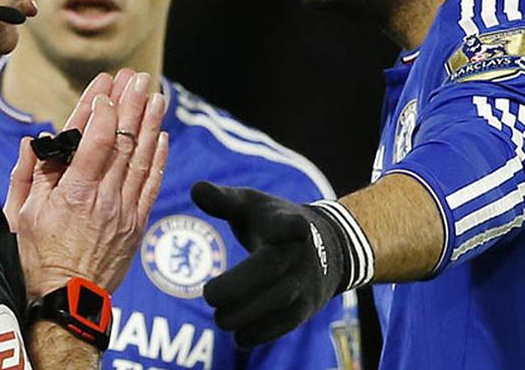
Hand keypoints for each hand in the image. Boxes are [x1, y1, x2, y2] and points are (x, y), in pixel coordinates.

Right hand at [7, 69, 168, 298]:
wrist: (67, 302)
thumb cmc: (37, 259)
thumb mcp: (20, 215)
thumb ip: (28, 174)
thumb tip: (34, 141)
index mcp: (73, 193)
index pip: (96, 140)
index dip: (103, 109)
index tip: (105, 87)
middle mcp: (103, 198)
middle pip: (124, 141)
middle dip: (131, 104)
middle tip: (136, 77)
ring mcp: (124, 211)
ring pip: (142, 158)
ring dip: (150, 123)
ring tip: (155, 94)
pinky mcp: (136, 224)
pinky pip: (151, 184)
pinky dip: (159, 158)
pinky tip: (161, 135)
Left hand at [190, 182, 352, 346]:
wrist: (328, 247)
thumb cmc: (275, 222)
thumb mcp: (253, 205)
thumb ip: (223, 200)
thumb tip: (196, 188)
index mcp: (286, 223)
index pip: (289, 223)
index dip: (290, 226)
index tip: (297, 228)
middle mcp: (299, 253)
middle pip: (271, 269)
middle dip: (238, 286)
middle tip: (208, 294)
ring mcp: (305, 281)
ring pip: (279, 302)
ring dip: (243, 314)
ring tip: (219, 317)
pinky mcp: (306, 307)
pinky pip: (284, 325)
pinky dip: (259, 333)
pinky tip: (238, 335)